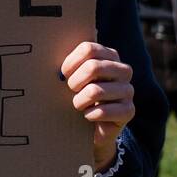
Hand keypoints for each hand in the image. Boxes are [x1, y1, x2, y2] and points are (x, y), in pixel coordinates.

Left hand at [61, 41, 134, 172]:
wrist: (90, 127)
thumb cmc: (78, 95)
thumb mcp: (73, 76)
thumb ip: (69, 63)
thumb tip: (47, 49)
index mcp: (110, 55)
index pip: (89, 49)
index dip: (70, 63)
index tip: (64, 74)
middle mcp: (123, 70)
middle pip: (93, 67)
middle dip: (74, 83)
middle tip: (71, 91)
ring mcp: (128, 90)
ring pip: (95, 91)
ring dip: (79, 101)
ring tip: (79, 105)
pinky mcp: (129, 111)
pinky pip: (102, 111)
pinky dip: (89, 116)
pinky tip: (88, 116)